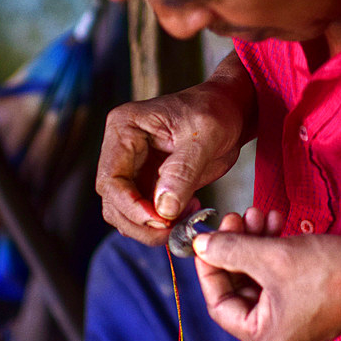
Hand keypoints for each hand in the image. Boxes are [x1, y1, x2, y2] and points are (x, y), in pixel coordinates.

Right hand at [95, 81, 245, 244]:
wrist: (229, 110)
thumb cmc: (216, 111)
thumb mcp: (206, 135)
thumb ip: (183, 171)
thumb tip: (163, 209)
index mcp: (125, 127)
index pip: (111, 178)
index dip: (131, 206)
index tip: (161, 221)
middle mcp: (121, 148)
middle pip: (113, 201)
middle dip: (140, 222)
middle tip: (173, 230)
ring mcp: (132, 167)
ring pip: (125, 212)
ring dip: (151, 226)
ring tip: (186, 217)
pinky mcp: (147, 182)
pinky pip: (145, 212)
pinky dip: (163, 222)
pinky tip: (188, 212)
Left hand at [194, 210, 340, 340]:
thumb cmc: (335, 271)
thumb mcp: (274, 256)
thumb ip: (231, 250)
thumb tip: (201, 245)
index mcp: (266, 338)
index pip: (220, 304)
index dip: (210, 268)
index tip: (206, 238)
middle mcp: (279, 336)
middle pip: (240, 289)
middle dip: (237, 249)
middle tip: (236, 217)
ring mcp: (296, 320)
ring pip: (260, 279)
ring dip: (256, 244)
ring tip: (259, 213)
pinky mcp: (311, 302)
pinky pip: (280, 278)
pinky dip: (275, 251)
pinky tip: (277, 222)